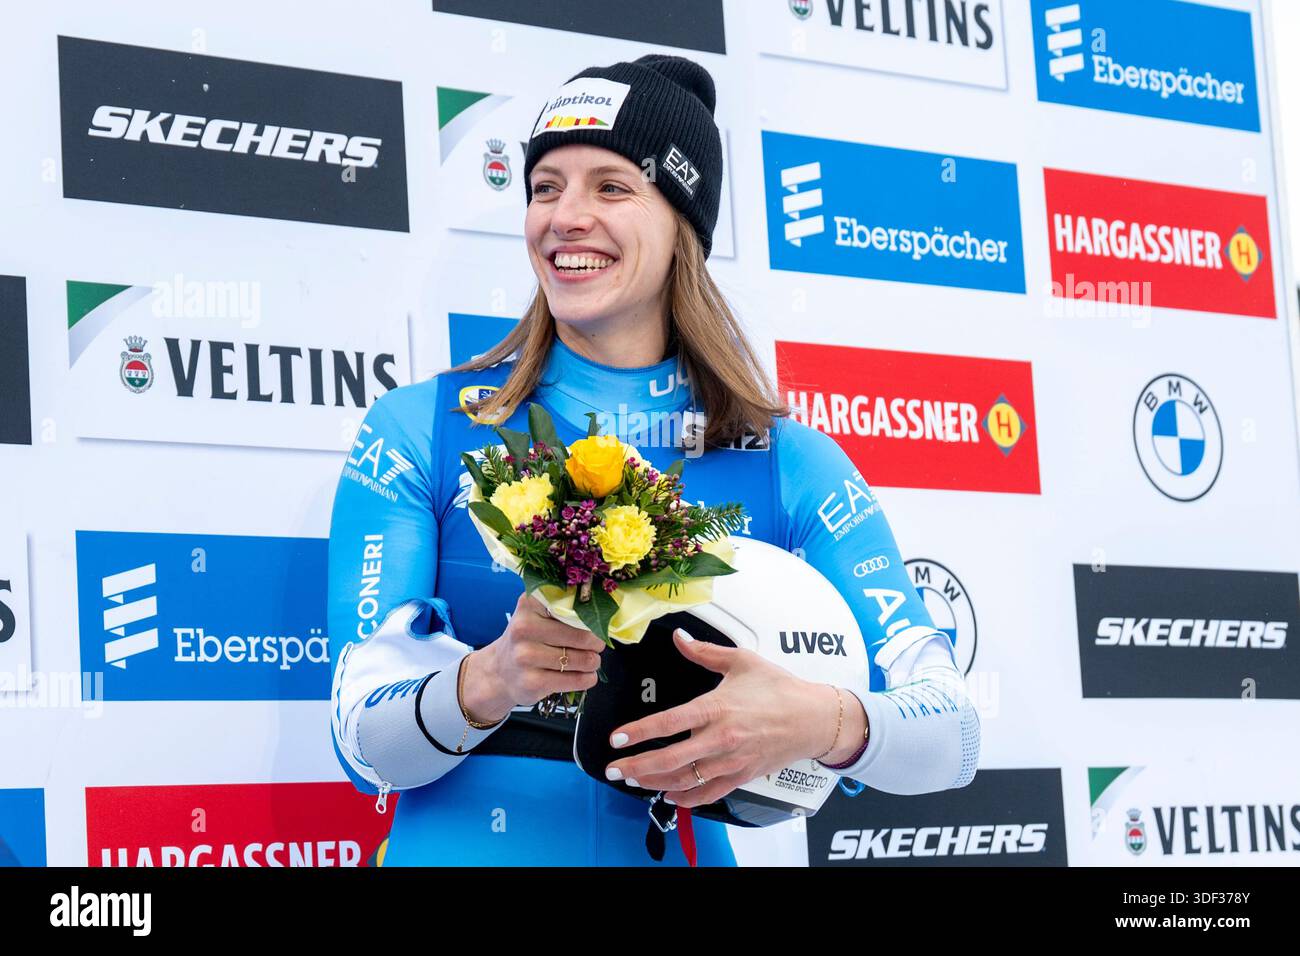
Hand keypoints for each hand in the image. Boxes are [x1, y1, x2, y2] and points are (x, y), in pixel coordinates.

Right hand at [460, 591, 605, 723]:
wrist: (499, 671)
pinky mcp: (533, 682)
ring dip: (593, 662)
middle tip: (597, 644)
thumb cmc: (528, 639)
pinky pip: (575, 680)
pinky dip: (587, 678)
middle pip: (582, 635)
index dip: (591, 616)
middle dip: (596, 642)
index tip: (596, 621)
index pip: (573, 606)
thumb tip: (601, 614)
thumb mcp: (536, 614)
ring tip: (591, 661)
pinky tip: (585, 675)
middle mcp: (524, 628)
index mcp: (529, 604)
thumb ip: (563, 608)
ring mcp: (526, 657)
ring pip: (582, 659)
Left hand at [603, 629, 866, 807]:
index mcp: (718, 708)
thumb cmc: (781, 690)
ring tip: (634, 780)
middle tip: (614, 769)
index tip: (617, 739)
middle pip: (671, 759)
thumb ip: (705, 652)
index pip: (669, 723)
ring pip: (686, 780)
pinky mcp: (741, 775)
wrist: (814, 718)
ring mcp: (731, 761)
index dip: (639, 732)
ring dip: (655, 783)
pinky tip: (670, 796)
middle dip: (637, 767)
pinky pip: (709, 794)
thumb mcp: (742, 661)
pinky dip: (687, 799)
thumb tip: (680, 638)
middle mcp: (722, 738)